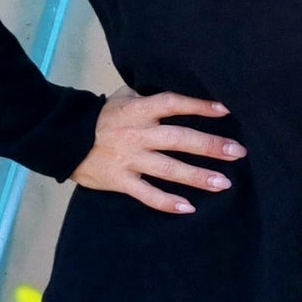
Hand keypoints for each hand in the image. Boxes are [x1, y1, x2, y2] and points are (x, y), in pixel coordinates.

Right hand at [69, 84, 246, 213]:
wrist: (63, 139)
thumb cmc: (101, 116)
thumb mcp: (122, 97)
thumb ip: (148, 95)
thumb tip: (177, 94)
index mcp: (139, 110)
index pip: (173, 104)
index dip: (199, 106)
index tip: (226, 110)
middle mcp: (138, 134)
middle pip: (179, 139)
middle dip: (210, 146)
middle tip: (237, 151)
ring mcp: (130, 159)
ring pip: (169, 169)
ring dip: (197, 176)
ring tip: (223, 183)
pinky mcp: (120, 181)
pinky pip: (146, 194)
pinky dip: (167, 202)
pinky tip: (189, 207)